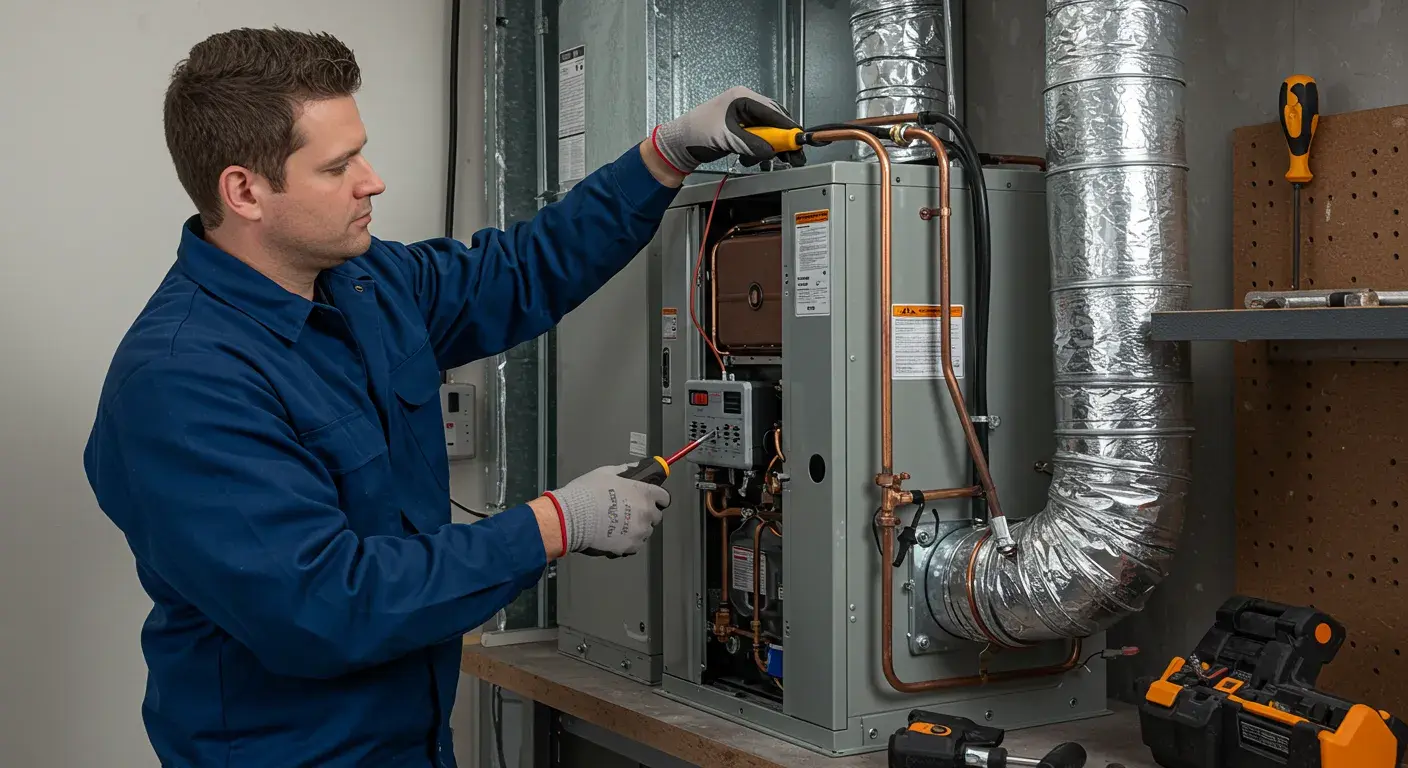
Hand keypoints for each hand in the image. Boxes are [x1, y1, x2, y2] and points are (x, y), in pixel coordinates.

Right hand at [544, 464, 669, 557]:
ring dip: (637, 529)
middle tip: (629, 512)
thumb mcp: (606, 473)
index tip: (652, 500)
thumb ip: (624, 471)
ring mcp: (639, 531)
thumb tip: (632, 468)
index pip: (664, 497)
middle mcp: (646, 512)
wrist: (573, 517)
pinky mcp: (630, 546)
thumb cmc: (587, 494)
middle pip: (656, 516)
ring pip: (645, 532)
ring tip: (619, 525)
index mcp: (644, 493)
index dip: (658, 499)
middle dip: (646, 514)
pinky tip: (615, 536)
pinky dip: (628, 542)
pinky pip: (635, 546)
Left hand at [650, 86, 803, 173]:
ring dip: (770, 148)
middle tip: (794, 157)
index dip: (788, 127)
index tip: (800, 141)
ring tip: (765, 160)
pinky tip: (751, 158)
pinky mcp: (739, 129)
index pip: (773, 111)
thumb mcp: (726, 138)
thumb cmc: (695, 134)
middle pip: (774, 121)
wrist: (678, 145)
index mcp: (742, 98)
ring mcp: (742, 117)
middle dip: (782, 140)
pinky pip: (758, 139)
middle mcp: (745, 104)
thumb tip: (772, 151)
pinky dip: (759, 150)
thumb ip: (752, 144)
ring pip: (767, 132)